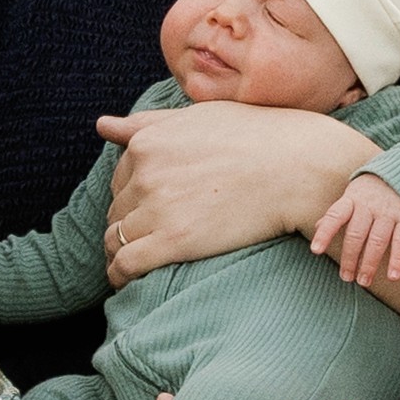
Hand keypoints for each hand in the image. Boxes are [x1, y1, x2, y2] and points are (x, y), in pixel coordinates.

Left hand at [96, 98, 373, 283]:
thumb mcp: (197, 119)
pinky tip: (126, 280)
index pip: (121, 179)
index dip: (134, 197)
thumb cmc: (255, 137)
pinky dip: (120, 275)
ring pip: (117, 238)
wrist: (297, 168)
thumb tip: (102, 125)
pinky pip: (125, 265)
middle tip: (150, 236)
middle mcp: (146, 173)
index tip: (151, 209)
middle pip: (118, 209)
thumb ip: (147, 123)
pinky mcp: (173, 242)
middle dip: (129, 223)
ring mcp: (158, 208)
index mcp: (147, 143)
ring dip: (121, 250)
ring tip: (134, 261)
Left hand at [308, 172, 399, 288]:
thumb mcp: (350, 198)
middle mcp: (369, 206)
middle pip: (356, 234)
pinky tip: (393, 276)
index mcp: (351, 200)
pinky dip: (398, 260)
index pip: (335, 216)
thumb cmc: (369, 194)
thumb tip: (317, 228)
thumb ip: (336, 214)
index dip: (325, 233)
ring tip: (364, 281)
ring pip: (377, 240)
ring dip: (369, 263)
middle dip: (350, 258)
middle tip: (346, 277)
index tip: (316, 250)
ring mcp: (389, 213)